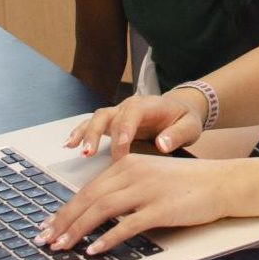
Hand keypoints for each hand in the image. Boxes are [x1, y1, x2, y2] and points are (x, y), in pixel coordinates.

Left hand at [38, 152, 249, 254]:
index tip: (49, 226)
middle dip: (63, 221)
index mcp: (129, 164)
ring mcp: (148, 190)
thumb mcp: (150, 178)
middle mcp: (135, 173)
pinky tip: (95, 250)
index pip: (88, 188)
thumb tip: (95, 214)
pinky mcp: (162, 208)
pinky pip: (128, 224)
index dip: (65, 209)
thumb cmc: (188, 184)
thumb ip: (124, 189)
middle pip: (89, 198)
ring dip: (78, 230)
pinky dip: (108, 238)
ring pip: (102, 209)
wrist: (222, 183)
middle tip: (46, 240)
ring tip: (63, 247)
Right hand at [63, 89, 203, 161]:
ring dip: (85, 133)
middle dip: (97, 133)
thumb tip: (161, 145)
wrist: (181, 110)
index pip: (132, 113)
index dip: (124, 129)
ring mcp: (119, 113)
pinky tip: (68, 145)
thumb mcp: (190, 127)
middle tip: (90, 154)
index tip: (120, 149)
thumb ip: (177, 135)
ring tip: (76, 150)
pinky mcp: (113, 122)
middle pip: (108, 115)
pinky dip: (80, 133)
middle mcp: (130, 106)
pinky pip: (92, 124)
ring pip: (97, 118)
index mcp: (149, 105)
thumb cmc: (184, 119)